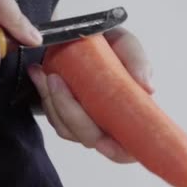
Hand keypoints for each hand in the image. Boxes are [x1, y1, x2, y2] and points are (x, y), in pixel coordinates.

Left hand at [28, 27, 152, 162]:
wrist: (88, 36)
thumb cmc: (112, 46)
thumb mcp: (126, 45)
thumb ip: (137, 62)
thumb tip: (148, 88)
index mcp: (131, 116)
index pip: (126, 150)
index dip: (116, 151)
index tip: (102, 142)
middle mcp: (108, 126)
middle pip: (90, 138)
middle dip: (70, 112)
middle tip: (56, 80)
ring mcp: (86, 123)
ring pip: (67, 129)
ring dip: (53, 102)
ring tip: (46, 73)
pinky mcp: (66, 116)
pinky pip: (53, 117)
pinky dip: (44, 96)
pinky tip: (39, 73)